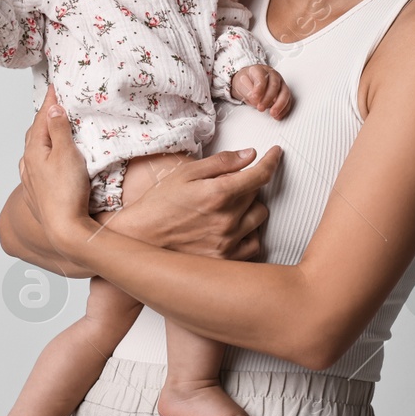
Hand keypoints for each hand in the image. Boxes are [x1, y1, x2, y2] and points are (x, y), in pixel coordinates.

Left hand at [18, 85, 96, 253]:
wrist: (64, 229)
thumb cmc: (66, 192)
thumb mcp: (67, 153)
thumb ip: (59, 129)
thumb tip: (52, 109)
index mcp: (34, 150)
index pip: (42, 117)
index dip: (50, 101)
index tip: (55, 87)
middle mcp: (28, 163)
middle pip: (36, 132)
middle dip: (46, 117)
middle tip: (56, 103)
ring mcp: (31, 179)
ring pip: (35, 150)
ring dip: (44, 136)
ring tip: (54, 128)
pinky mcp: (38, 192)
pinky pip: (39, 165)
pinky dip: (45, 154)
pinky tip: (50, 159)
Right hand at [114, 140, 281, 260]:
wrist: (139, 239)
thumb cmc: (158, 205)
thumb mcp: (186, 174)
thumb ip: (221, 163)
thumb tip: (249, 155)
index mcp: (219, 194)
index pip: (260, 174)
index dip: (271, 161)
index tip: (275, 154)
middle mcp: (227, 220)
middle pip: (258, 195)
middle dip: (248, 186)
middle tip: (228, 186)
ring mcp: (227, 242)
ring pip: (259, 218)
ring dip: (250, 209)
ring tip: (228, 208)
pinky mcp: (225, 260)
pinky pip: (254, 244)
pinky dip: (248, 234)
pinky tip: (232, 228)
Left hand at [230, 64, 292, 119]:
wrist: (247, 82)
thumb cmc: (245, 81)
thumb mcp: (240, 84)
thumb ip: (247, 90)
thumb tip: (255, 99)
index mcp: (259, 69)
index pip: (262, 77)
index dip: (259, 88)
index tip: (254, 97)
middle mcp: (272, 75)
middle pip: (275, 85)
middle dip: (268, 98)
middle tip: (260, 108)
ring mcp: (280, 83)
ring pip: (285, 93)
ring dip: (279, 105)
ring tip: (273, 113)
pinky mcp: (283, 92)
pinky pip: (288, 101)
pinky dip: (284, 109)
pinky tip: (278, 115)